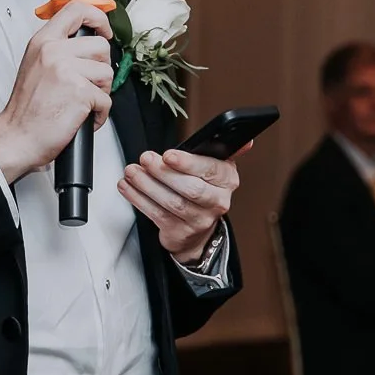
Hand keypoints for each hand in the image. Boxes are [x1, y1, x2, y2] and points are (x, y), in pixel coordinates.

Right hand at [0, 0, 113, 182]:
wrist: (17, 137)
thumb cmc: (26, 109)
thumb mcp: (35, 64)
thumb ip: (57, 47)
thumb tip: (86, 39)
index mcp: (43, 42)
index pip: (76, 9)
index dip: (98, 17)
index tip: (104, 30)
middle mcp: (54, 52)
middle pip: (101, 46)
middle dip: (100, 68)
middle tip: (86, 83)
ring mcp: (67, 71)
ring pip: (107, 73)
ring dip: (100, 92)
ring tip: (81, 102)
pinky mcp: (80, 93)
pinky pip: (106, 100)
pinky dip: (99, 114)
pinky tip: (82, 117)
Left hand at [118, 142, 250, 261]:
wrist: (197, 230)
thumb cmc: (202, 190)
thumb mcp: (214, 169)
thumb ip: (219, 151)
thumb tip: (246, 141)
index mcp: (227, 181)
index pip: (211, 170)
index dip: (188, 162)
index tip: (168, 154)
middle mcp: (217, 202)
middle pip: (191, 189)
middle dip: (164, 172)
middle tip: (145, 159)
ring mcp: (199, 220)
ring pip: (172, 202)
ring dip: (147, 185)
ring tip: (132, 171)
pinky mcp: (180, 232)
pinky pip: (157, 215)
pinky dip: (139, 199)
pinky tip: (127, 187)